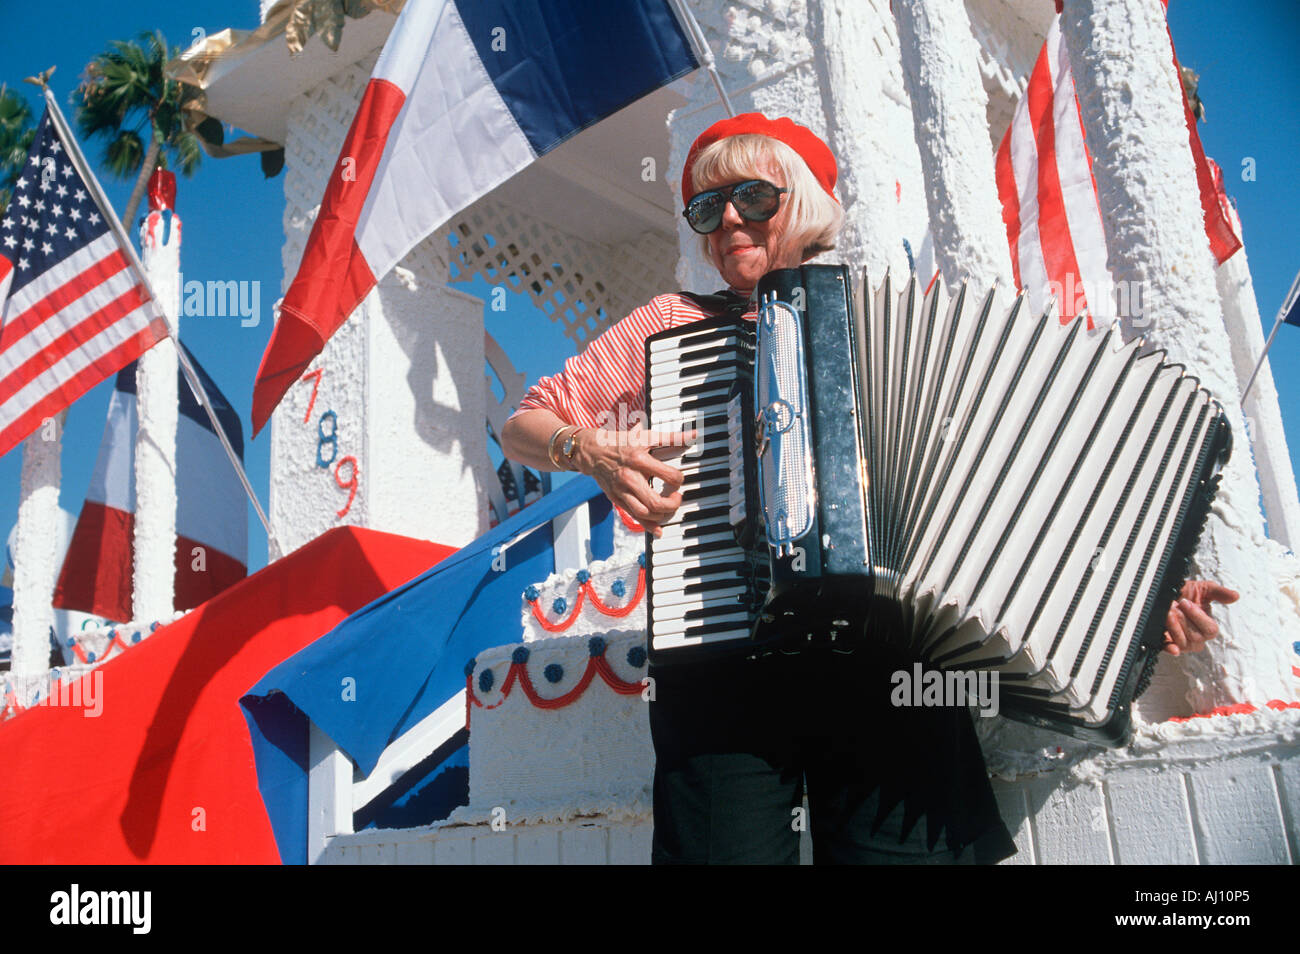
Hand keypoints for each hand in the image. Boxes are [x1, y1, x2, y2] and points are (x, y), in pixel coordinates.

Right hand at [570, 423, 696, 536]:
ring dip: (662, 515)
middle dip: (673, 504)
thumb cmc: (620, 442)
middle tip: (676, 496)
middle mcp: (630, 478)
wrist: (592, 451)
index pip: (669, 476)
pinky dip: (648, 526)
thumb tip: (693, 435)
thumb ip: (671, 438)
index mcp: (639, 460)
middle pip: (656, 502)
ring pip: (646, 514)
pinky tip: (658, 530)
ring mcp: (622, 491)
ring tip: (668, 506)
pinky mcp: (617, 499)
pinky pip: (634, 517)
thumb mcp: (645, 437)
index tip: (678, 478)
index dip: (679, 479)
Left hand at [1163, 580, 1238, 654]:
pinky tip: (1172, 648)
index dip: (1197, 616)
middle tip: (1173, 606)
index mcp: (1207, 628)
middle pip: (1196, 637)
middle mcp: (1196, 638)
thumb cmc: (1185, 593)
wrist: (1162, 593)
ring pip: (1183, 643)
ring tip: (1166, 612)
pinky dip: (1170, 649)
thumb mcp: (1202, 589)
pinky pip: (1169, 650)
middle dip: (1183, 619)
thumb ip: (1219, 593)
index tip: (1185, 602)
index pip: (1210, 630)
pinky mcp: (1165, 644)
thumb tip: (1235, 596)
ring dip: (1173, 626)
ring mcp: (1181, 643)